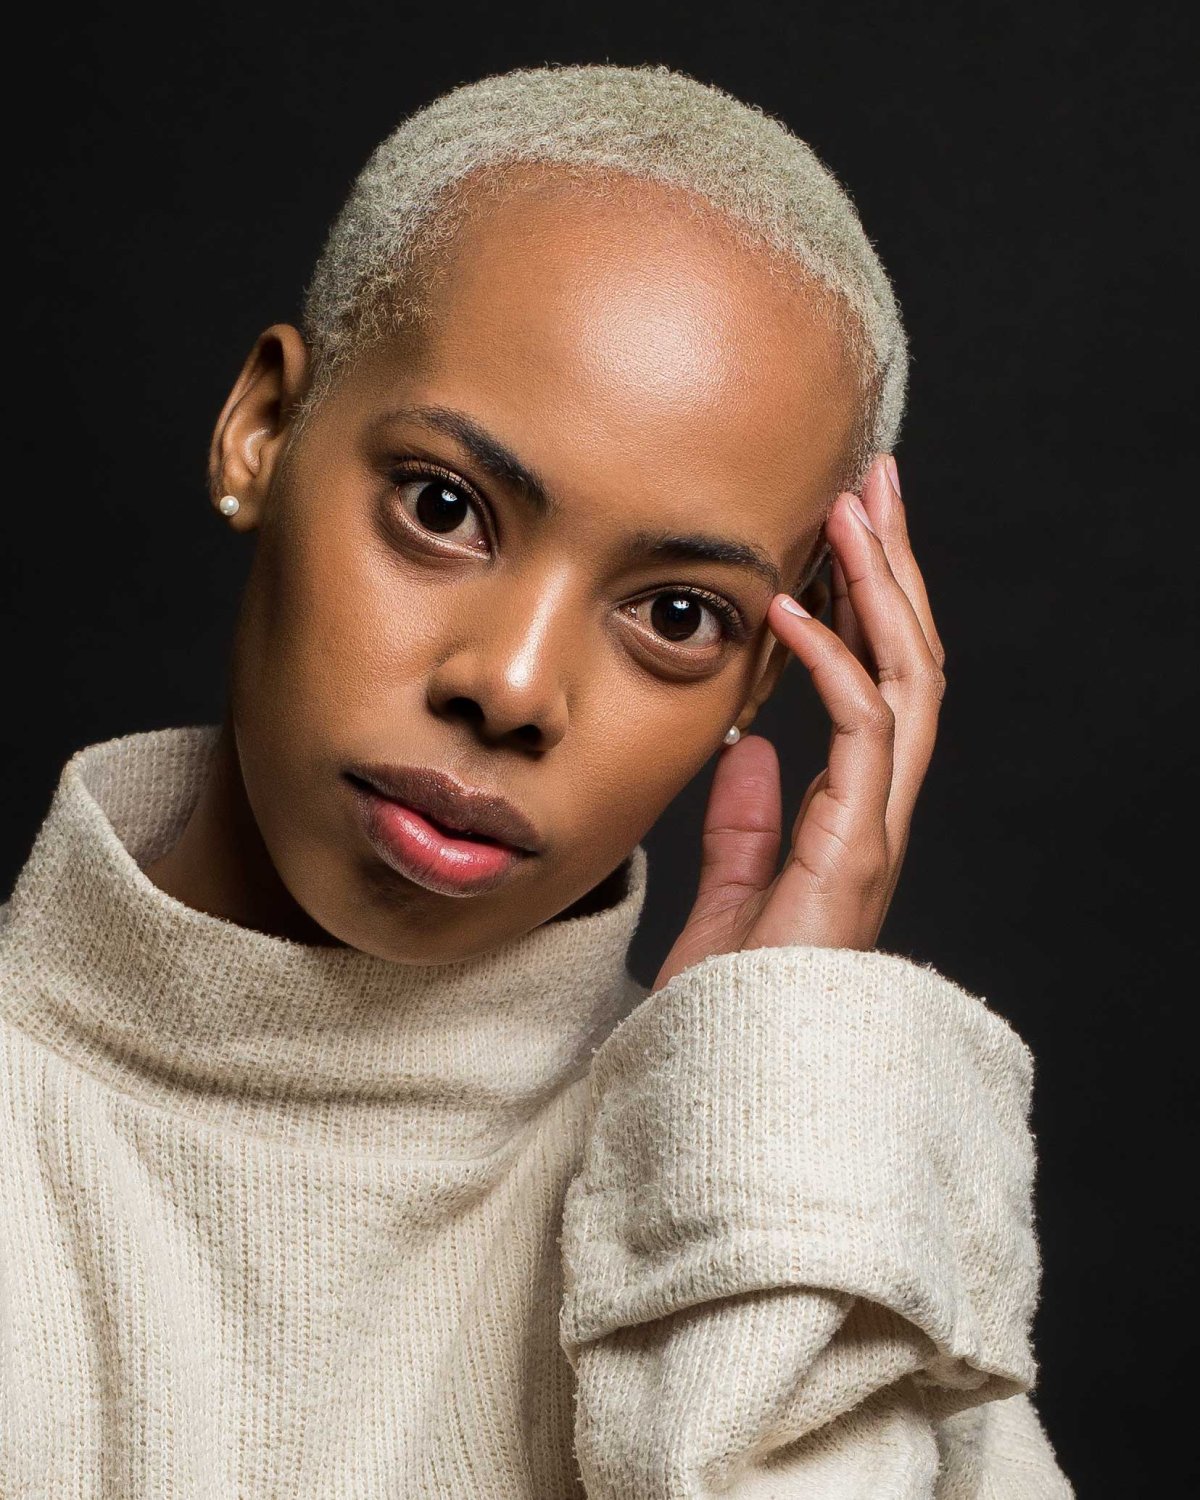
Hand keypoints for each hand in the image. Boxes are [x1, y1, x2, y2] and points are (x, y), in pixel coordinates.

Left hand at [652, 453, 945, 992]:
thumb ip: (748, 824)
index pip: (881, 686)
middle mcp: (876, 815)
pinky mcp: (852, 854)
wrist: (725, 1083)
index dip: (871, 605)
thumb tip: (749, 749)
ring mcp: (872, 833)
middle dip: (895, 569)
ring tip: (856, 508)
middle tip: (873, 482)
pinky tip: (792, 611)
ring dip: (882, 591)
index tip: (844, 531)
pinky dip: (831, 667)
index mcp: (853, 817)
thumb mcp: (731, 895)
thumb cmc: (731, 1003)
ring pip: (907, 685)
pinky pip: (859, 739)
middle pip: (910, 665)